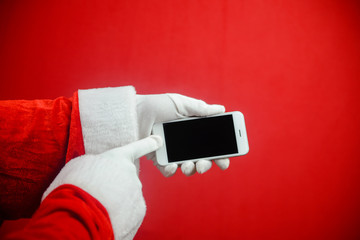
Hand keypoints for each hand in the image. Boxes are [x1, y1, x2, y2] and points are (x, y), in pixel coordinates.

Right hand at [42, 136, 162, 239]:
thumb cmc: (75, 186)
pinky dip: (120, 215)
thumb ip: (95, 163)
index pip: (136, 148)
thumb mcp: (80, 165)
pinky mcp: (139, 212)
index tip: (158, 141)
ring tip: (98, 206)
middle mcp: (131, 174)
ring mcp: (137, 193)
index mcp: (118, 159)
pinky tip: (107, 216)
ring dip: (115, 201)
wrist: (81, 216)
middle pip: (125, 178)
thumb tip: (98, 170)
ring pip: (127, 196)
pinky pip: (129, 212)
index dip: (147, 144)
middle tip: (97, 192)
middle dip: (114, 185)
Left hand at [136, 94, 229, 176]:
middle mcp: (185, 144)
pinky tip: (172, 166)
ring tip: (188, 165)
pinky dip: (172, 171)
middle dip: (207, 165)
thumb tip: (222, 109)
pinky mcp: (160, 159)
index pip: (212, 145)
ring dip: (191, 169)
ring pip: (188, 167)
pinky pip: (169, 171)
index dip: (221, 154)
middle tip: (205, 164)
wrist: (133, 114)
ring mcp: (173, 153)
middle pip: (203, 159)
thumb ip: (200, 108)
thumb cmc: (157, 106)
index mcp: (194, 131)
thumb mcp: (180, 104)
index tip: (226, 160)